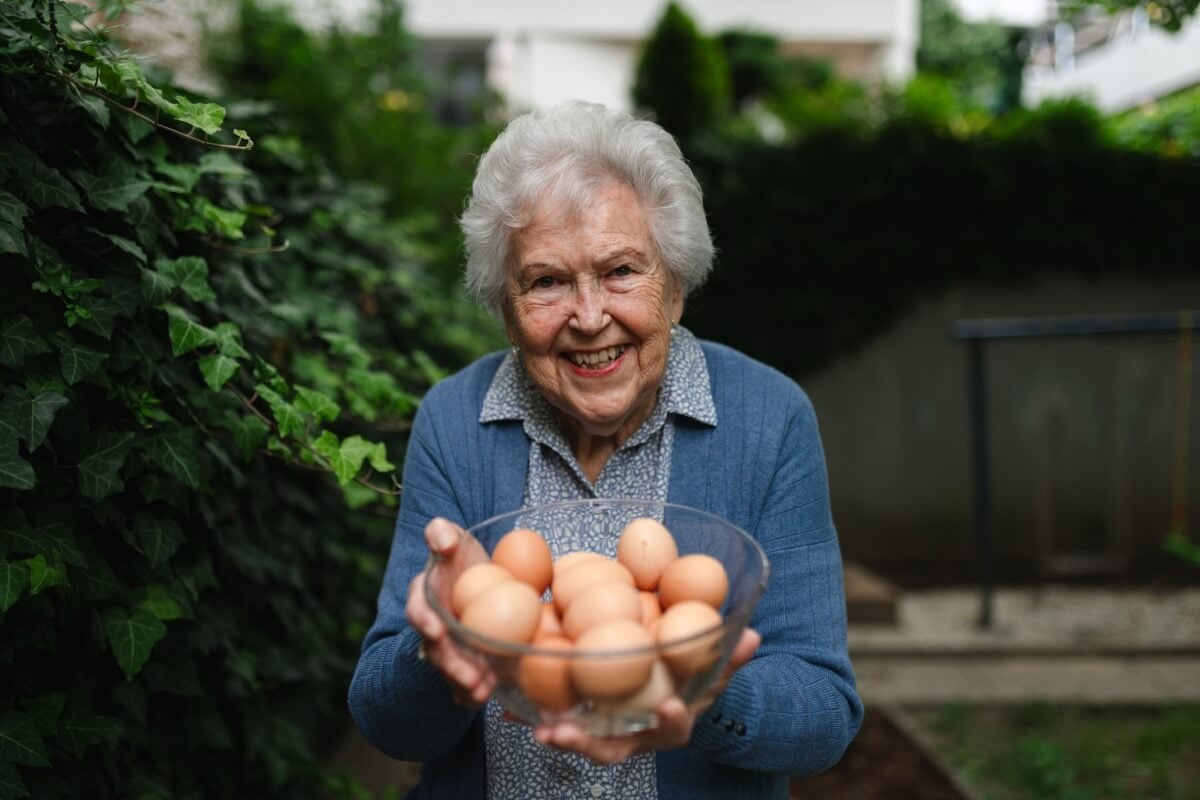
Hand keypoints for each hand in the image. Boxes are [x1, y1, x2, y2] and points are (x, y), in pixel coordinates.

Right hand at [405, 517, 495, 707]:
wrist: (480, 582)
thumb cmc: (463, 560)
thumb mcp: (455, 540)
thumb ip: (442, 534)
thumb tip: (442, 539)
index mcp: (424, 598)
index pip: (417, 610)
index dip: (424, 621)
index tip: (437, 629)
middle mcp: (432, 627)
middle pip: (435, 650)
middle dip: (450, 665)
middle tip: (470, 676)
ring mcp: (447, 649)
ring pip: (451, 672)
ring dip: (465, 684)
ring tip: (483, 692)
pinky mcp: (463, 664)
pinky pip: (465, 684)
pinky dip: (474, 692)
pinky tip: (492, 694)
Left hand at [531, 627, 761, 764]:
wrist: (669, 692)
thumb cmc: (692, 681)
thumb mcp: (715, 670)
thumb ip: (732, 656)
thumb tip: (752, 636)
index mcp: (668, 723)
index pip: (673, 727)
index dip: (671, 718)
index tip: (667, 704)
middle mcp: (635, 735)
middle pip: (611, 748)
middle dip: (587, 744)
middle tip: (564, 732)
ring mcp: (607, 732)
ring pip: (579, 740)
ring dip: (555, 733)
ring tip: (532, 724)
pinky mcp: (582, 719)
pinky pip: (556, 720)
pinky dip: (532, 715)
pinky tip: (508, 706)